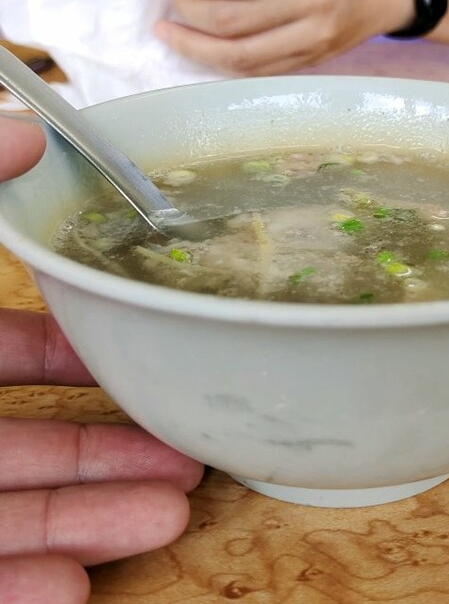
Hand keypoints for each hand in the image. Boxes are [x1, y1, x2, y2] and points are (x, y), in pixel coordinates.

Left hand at [0, 119, 203, 602]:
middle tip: (194, 463)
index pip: (8, 350)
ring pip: (5, 513)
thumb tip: (32, 127)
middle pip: (23, 444)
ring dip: (85, 521)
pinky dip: (14, 593)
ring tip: (167, 523)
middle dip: (110, 456)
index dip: (77, 356)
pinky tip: (73, 593)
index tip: (152, 359)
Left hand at [157, 0, 415, 74]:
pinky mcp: (313, 60)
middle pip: (234, 22)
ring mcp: (314, 38)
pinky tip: (206, 50)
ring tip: (173, 35)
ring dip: (198, 48)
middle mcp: (312, 3)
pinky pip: (260, 69)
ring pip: (243, 56)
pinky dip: (226, 62)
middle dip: (189, 14)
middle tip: (169, 4)